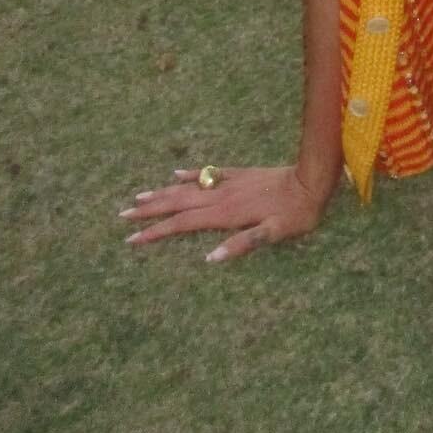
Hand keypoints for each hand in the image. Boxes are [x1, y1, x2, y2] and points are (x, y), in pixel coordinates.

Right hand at [118, 164, 327, 261]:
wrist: (311, 180)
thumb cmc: (295, 213)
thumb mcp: (274, 234)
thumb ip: (244, 244)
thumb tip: (211, 258)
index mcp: (226, 214)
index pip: (183, 224)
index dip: (157, 232)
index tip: (131, 239)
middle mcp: (221, 196)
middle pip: (178, 204)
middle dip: (150, 211)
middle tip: (122, 215)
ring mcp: (228, 183)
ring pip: (188, 188)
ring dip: (163, 193)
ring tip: (139, 197)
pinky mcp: (239, 174)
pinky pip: (208, 174)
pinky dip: (190, 174)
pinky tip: (176, 174)